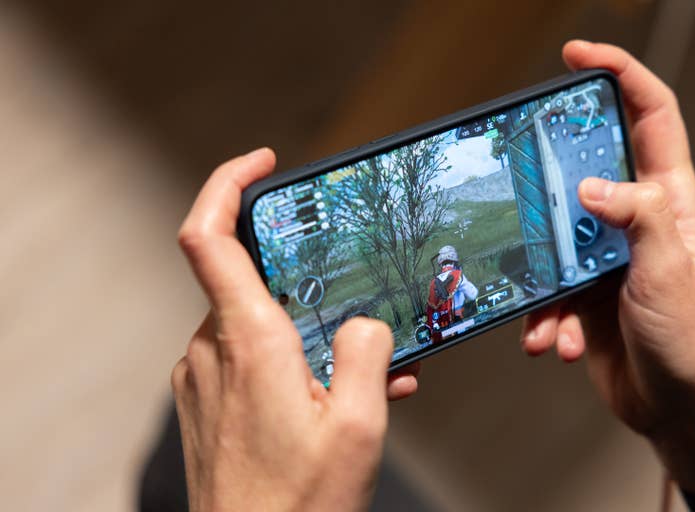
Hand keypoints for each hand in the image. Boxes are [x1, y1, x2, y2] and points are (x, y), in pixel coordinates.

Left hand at [172, 148, 416, 510]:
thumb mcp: (360, 426)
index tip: (263, 162)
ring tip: (370, 377)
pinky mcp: (207, 405)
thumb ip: (369, 352)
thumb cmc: (298, 507)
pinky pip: (251, 361)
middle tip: (357, 308)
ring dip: (312, 336)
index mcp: (248, 342)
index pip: (209, 235)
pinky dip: (295, 365)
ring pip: (259, 326)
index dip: (228, 183)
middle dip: (311, 286)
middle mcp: (213, 352)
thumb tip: (364, 324)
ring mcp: (203, 380)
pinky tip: (340, 398)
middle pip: (253, 280)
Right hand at [520, 41, 694, 492]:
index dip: (620, 74)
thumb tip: (591, 186)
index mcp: (670, 202)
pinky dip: (544, 317)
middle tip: (523, 184)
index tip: (577, 55)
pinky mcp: (587, 295)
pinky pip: (549, 289)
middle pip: (587, 168)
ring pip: (556, 238)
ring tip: (552, 316)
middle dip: (552, 181)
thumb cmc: (693, 343)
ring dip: (543, 278)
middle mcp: (637, 221)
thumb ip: (638, 219)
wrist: (679, 409)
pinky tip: (552, 343)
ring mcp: (609, 258)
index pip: (652, 116)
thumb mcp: (669, 273)